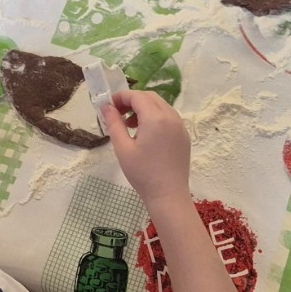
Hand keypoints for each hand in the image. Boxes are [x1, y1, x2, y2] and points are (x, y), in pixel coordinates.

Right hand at [101, 89, 191, 206]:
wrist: (168, 195)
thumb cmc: (142, 173)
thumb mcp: (122, 148)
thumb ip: (114, 123)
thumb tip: (106, 107)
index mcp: (155, 118)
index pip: (137, 96)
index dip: (121, 97)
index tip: (109, 106)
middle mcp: (171, 117)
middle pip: (150, 97)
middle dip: (132, 100)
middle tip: (118, 114)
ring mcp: (180, 126)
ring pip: (161, 105)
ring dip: (144, 108)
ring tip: (130, 125)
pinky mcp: (184, 136)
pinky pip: (169, 117)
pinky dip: (155, 117)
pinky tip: (146, 134)